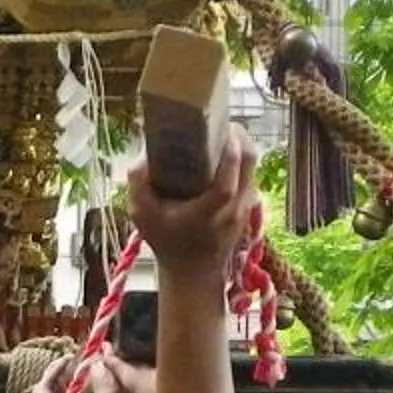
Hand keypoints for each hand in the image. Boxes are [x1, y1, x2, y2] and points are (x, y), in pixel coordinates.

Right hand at [128, 126, 257, 274]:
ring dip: (241, 141)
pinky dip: (241, 154)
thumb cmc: (167, 242)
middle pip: (250, 160)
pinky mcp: (250, 203)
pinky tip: (223, 148)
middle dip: (237, 134)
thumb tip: (143, 157)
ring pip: (254, 163)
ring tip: (220, 129)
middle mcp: (235, 207)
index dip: (227, 151)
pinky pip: (251, 170)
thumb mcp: (142, 216)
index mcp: (210, 210)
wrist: (194, 272)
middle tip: (218, 120)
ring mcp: (247, 205)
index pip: (228, 178)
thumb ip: (138, 185)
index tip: (217, 128)